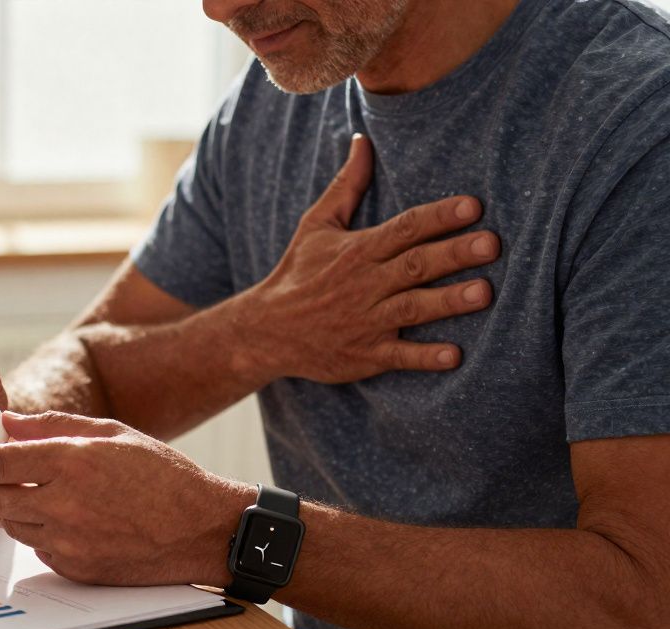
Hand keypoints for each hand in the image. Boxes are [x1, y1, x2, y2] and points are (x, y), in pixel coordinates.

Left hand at [0, 411, 248, 585]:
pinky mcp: (77, 568)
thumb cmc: (163, 475)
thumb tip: (10, 423)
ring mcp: (69, 541)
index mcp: (72, 462)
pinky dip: (43, 533)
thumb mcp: (113, 433)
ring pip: (13, 525)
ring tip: (50, 494)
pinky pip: (39, 548)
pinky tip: (73, 520)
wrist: (203, 529)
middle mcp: (65, 503)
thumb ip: (54, 426)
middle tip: (4, 472)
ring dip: (17, 509)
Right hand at [235, 133, 498, 383]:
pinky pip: (398, 356)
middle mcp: (364, 284)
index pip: (403, 228)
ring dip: (448, 301)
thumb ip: (346, 185)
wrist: (266, 331)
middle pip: (414, 265)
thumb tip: (363, 140)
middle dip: (454, 254)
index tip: (473, 206)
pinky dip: (424, 357)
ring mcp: (365, 321)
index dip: (438, 216)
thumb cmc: (298, 273)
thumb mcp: (316, 225)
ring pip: (412, 308)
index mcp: (357, 250)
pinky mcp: (365, 355)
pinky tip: (454, 356)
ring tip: (484, 293)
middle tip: (492, 244)